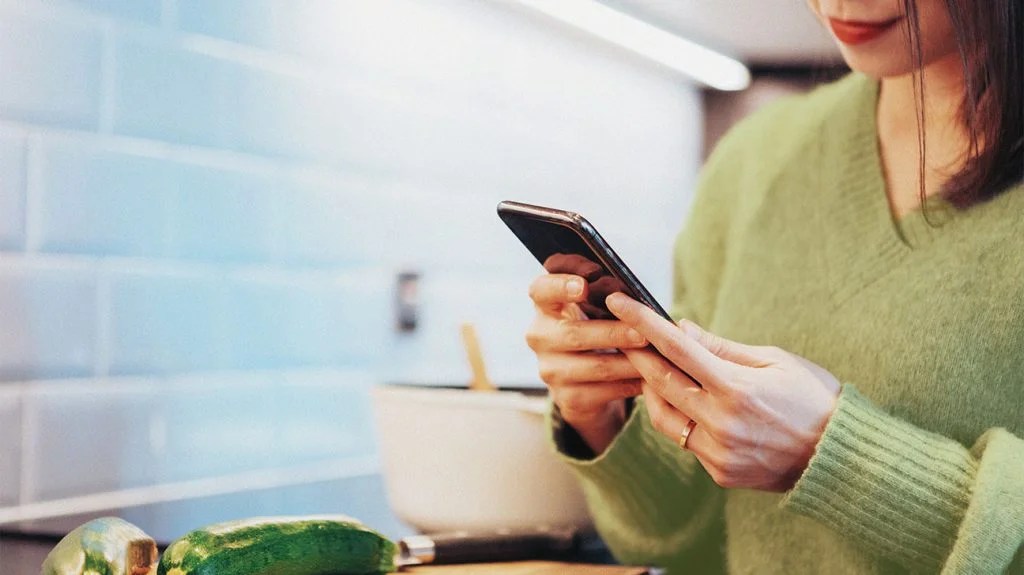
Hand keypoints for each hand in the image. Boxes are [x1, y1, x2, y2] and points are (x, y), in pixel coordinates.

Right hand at [525, 267, 648, 452]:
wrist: (586, 379)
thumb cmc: (596, 327)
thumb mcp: (594, 307)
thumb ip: (605, 295)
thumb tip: (633, 297)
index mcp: (545, 305)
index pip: (541, 289)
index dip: (560, 285)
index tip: (586, 284)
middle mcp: (540, 336)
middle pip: (572, 333)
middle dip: (612, 333)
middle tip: (643, 333)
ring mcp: (550, 369)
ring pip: (593, 366)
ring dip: (628, 362)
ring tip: (655, 358)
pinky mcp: (566, 397)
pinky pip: (603, 391)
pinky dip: (629, 384)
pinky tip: (648, 379)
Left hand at [606, 292, 839, 491]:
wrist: (843, 459)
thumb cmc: (814, 398)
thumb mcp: (775, 361)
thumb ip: (721, 348)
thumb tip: (680, 328)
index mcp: (737, 389)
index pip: (676, 348)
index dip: (643, 323)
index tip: (619, 302)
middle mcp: (722, 423)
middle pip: (661, 382)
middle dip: (636, 354)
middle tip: (620, 333)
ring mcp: (719, 453)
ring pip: (664, 417)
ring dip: (653, 390)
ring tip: (652, 369)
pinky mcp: (720, 473)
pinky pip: (687, 442)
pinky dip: (681, 419)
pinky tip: (685, 402)